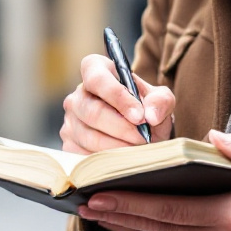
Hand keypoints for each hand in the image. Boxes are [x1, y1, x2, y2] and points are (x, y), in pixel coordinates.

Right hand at [61, 54, 175, 152]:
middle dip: (123, 128)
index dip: (118, 98)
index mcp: (95, 70)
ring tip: (138, 148)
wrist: (139, 131)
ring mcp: (70, 120)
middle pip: (93, 112)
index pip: (97, 79)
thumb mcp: (160, 99)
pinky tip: (124, 157)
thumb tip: (150, 117)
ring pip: (89, 137)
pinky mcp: (69, 144)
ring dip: (119, 147)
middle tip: (144, 138)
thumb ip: (161, 101)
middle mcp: (77, 94)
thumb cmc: (145, 108)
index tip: (139, 116)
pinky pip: (85, 155)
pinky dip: (108, 160)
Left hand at [77, 130, 230, 230]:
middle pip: (160, 227)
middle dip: (120, 213)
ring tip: (107, 205)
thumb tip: (213, 135)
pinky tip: (149, 216)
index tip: (99, 196)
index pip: (169, 210)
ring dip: (140, 222)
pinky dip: (170, 230)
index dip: (131, 203)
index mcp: (230, 217)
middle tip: (85, 203)